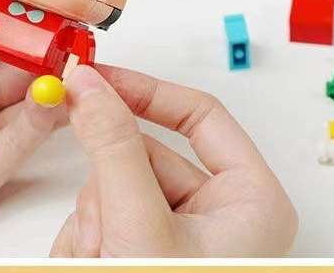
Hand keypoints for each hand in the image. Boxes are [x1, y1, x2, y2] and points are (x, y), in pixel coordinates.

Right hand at [50, 65, 297, 257]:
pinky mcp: (145, 253)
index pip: (199, 116)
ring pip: (113, 188)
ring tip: (100, 263)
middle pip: (144, 157)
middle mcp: (220, 215)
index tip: (99, 78)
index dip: (147, 92)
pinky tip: (90, 265)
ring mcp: (180, 237)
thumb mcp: (141, 227)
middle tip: (106, 231)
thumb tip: (91, 86)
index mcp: (250, 200)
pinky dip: (83, 242)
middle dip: (107, 190)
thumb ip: (113, 148)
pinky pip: (101, 220)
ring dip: (91, 223)